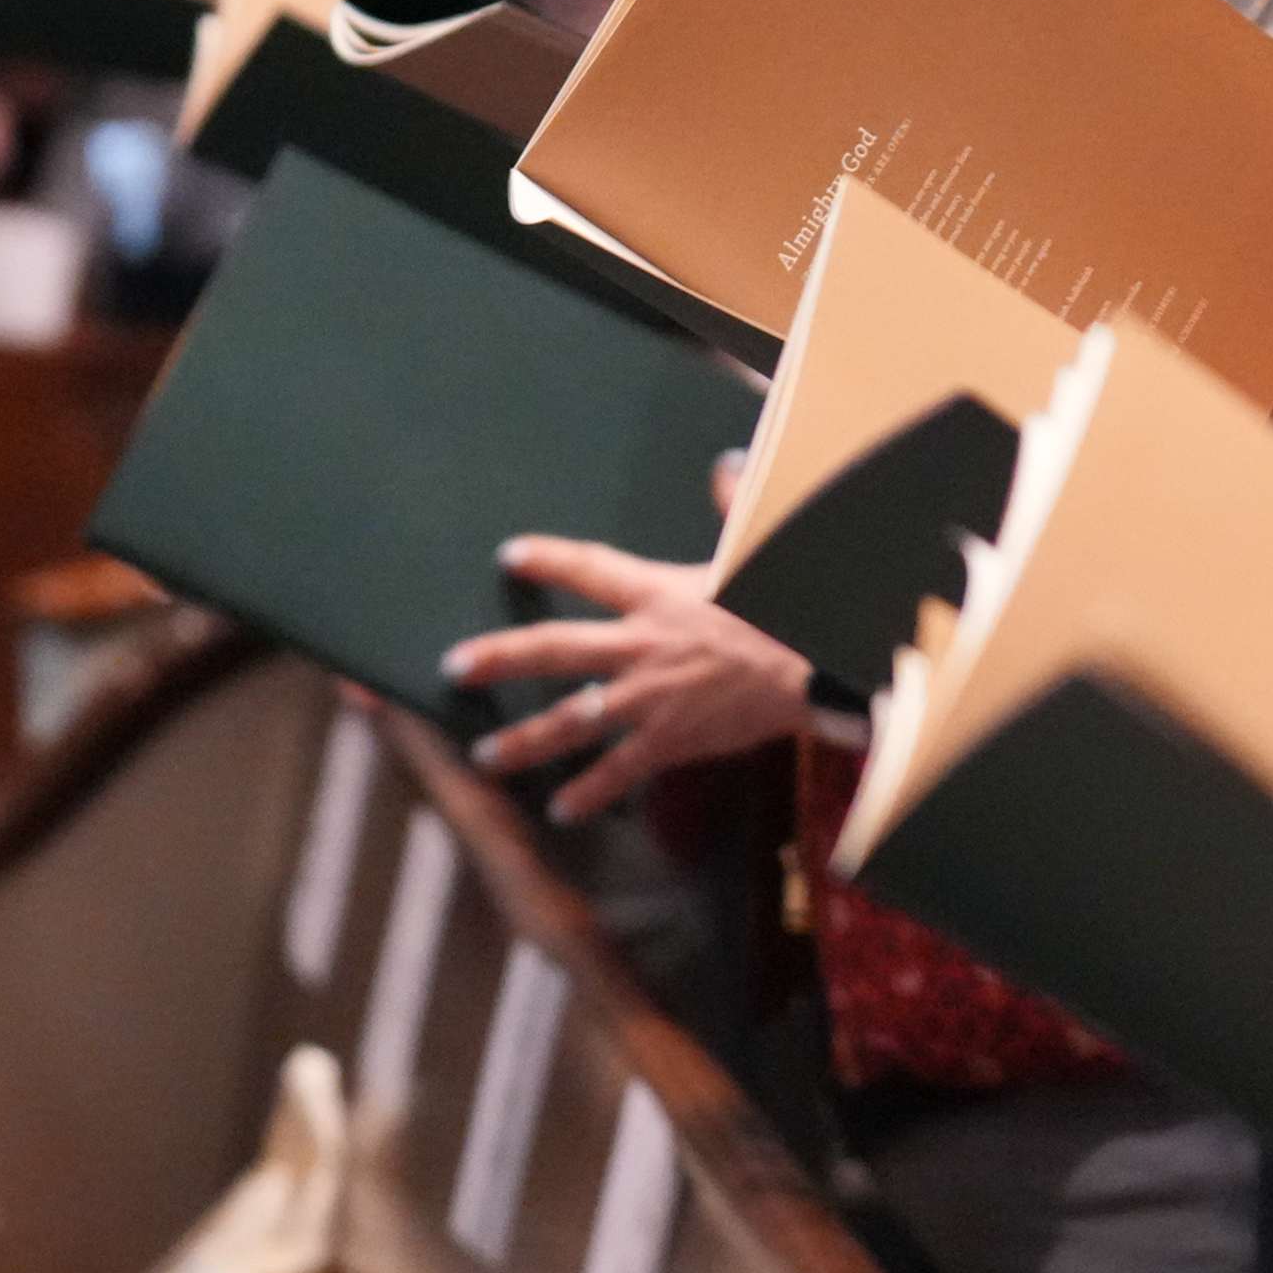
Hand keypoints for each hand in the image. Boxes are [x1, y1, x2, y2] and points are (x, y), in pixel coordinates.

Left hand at [443, 537, 811, 822]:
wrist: (817, 663)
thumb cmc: (788, 603)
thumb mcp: (758, 547)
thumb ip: (733, 504)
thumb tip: (723, 464)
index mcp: (660, 594)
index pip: (590, 569)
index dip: (548, 560)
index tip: (510, 556)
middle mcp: (641, 645)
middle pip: (555, 649)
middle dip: (500, 658)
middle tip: (455, 668)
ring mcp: (650, 697)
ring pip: (571, 719)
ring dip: (524, 739)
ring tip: (486, 755)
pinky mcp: (671, 739)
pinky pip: (619, 771)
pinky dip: (589, 792)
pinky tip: (560, 809)